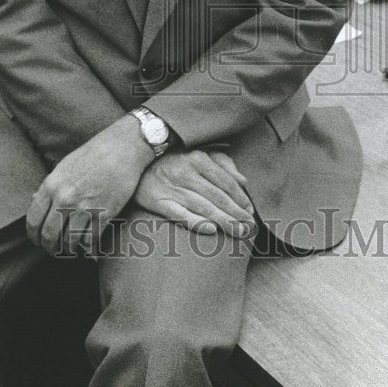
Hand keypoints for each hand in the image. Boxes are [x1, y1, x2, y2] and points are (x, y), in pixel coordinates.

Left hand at [26, 113, 152, 254]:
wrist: (123, 147)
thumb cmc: (94, 153)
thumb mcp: (64, 166)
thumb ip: (50, 186)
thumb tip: (34, 201)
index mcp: (51, 185)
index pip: (33, 221)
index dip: (34, 237)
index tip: (39, 241)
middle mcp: (65, 198)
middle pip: (49, 236)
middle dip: (50, 247)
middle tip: (53, 249)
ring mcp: (85, 207)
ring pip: (69, 242)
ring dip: (69, 249)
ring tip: (71, 249)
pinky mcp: (104, 213)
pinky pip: (90, 240)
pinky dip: (87, 246)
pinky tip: (87, 244)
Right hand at [134, 149, 255, 237]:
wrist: (136, 163)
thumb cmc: (174, 160)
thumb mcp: (199, 154)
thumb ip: (223, 164)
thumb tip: (244, 182)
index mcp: (199, 159)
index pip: (226, 182)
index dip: (240, 198)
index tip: (251, 212)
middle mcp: (186, 172)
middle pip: (217, 196)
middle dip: (236, 213)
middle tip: (249, 228)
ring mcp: (172, 188)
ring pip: (203, 207)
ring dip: (223, 221)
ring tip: (238, 232)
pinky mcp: (158, 202)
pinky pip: (179, 214)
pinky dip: (196, 222)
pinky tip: (211, 230)